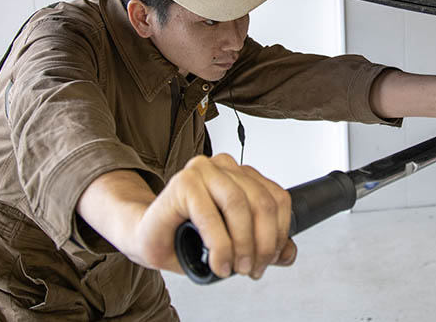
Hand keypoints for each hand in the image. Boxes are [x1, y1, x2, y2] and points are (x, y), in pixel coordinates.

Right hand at [133, 154, 295, 279]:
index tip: (271, 258)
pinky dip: (219, 246)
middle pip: (262, 203)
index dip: (279, 232)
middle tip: (252, 269)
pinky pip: (211, 216)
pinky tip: (219, 263)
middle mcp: (224, 167)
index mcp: (241, 174)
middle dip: (263, 243)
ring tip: (236, 268)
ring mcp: (203, 170)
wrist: (147, 237)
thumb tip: (289, 252)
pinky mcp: (183, 182)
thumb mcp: (234, 242)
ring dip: (242, 244)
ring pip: (240, 206)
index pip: (278, 198)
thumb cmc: (187, 236)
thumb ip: (263, 244)